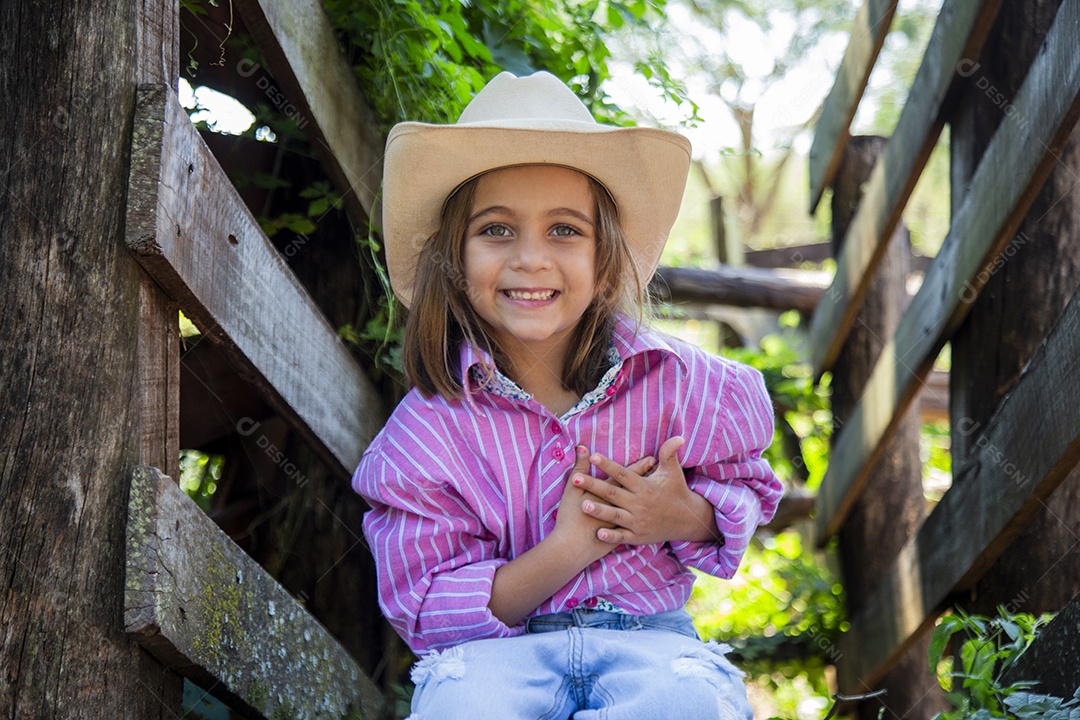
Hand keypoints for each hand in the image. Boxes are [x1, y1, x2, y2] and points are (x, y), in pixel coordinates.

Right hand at [553, 445, 655, 563]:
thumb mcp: (572, 490)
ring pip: (641, 506)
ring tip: (658, 490)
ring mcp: (625, 522)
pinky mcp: (624, 536)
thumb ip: (579, 467)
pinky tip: (651, 516)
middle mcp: (622, 506)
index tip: (651, 459)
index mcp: (610, 493)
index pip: (627, 476)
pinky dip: (645, 519)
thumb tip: (582, 447)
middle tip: (660, 471)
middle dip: (648, 479)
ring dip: (649, 498)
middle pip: (638, 489)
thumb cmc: (571, 517)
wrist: (572, 548)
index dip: (639, 467)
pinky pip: (639, 525)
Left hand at [574, 436, 719, 545]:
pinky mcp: (639, 537)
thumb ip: (669, 454)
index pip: (623, 474)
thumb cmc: (676, 492)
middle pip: (613, 493)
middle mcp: (640, 504)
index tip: (593, 456)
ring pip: (615, 515)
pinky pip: (623, 537)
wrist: (687, 521)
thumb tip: (678, 436)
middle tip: (574, 478)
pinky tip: (598, 534)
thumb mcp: (673, 472)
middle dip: (593, 485)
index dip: (608, 465)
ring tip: (582, 505)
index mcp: (645, 487)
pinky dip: (611, 536)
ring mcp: (639, 521)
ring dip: (599, 510)